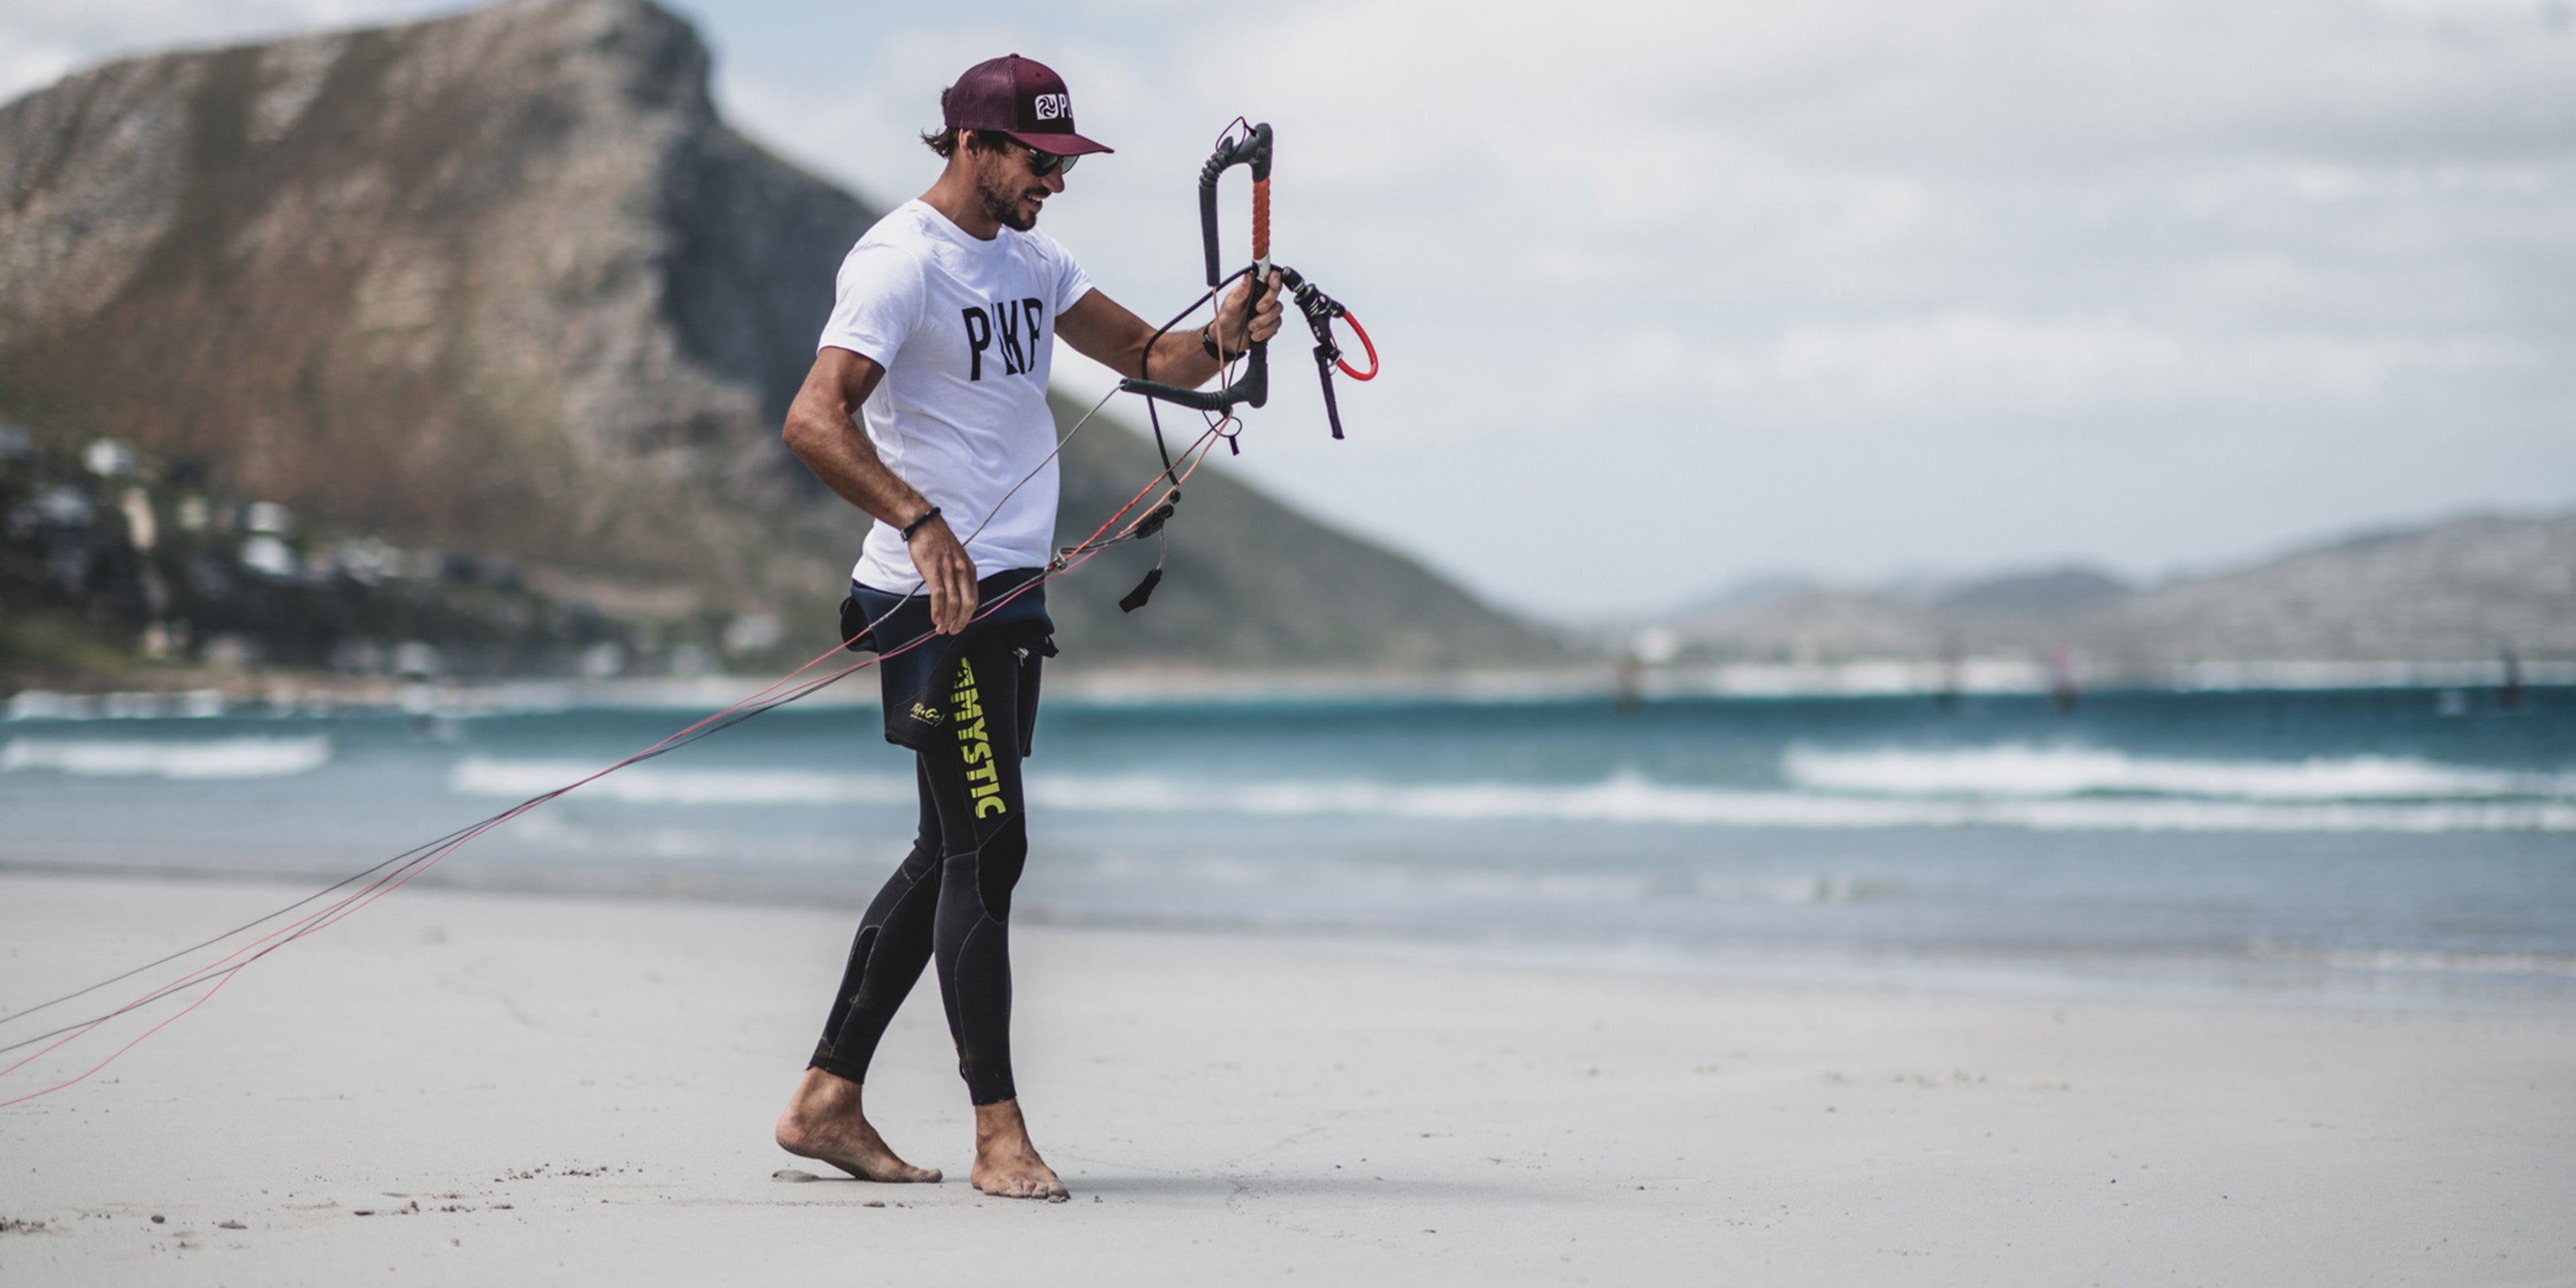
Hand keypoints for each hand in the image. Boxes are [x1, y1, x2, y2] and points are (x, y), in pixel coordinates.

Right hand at [905, 513, 978, 633]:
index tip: (961, 623)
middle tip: (953, 631)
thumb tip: (956, 595)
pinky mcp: (933, 571)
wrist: (924, 524)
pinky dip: (937, 610)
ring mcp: (948, 571)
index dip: (968, 615)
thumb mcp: (956, 558)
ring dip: (948, 619)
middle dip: (961, 621)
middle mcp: (962, 571)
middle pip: (967, 604)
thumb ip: (958, 576)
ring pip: (953, 602)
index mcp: (969, 569)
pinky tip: (935, 618)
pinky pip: (939, 595)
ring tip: (941, 628)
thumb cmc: (938, 541)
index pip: (974, 598)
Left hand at [1214, 270, 1284, 357]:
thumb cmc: (1226, 319)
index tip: (1272, 283)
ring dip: (1263, 321)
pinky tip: (1254, 334)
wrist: (1226, 340)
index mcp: (1252, 288)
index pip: (1268, 276)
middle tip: (1258, 309)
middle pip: (1276, 293)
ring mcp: (1267, 311)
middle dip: (1268, 301)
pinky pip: (1275, 326)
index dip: (1274, 277)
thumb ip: (1242, 291)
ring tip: (1250, 326)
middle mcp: (1262, 297)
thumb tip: (1248, 276)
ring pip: (1277, 311)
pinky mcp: (1270, 325)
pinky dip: (1264, 331)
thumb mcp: (1231, 305)